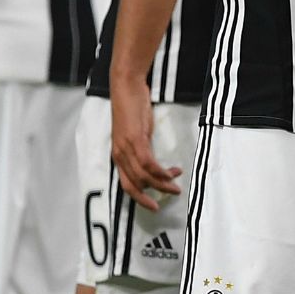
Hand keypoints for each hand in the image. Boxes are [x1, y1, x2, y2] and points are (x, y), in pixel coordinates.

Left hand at [111, 75, 180, 210]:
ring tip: (177, 185)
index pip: (126, 184)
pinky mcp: (135, 140)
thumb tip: (151, 161)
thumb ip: (141, 147)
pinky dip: (161, 171)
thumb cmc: (131, 107)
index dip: (139, 198)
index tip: (153, 205)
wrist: (126, 88)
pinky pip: (149, 163)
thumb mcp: (135, 132)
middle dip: (152, 195)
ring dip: (162, 183)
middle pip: (135, 184)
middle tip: (171, 196)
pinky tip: (172, 173)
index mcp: (117, 155)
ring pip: (144, 176)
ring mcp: (126, 148)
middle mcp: (119, 155)